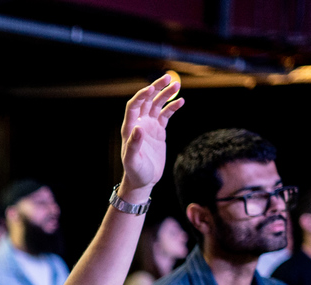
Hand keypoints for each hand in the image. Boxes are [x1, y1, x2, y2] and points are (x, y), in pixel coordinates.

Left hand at [119, 73, 183, 194]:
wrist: (144, 181)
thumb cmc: (136, 172)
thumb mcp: (133, 161)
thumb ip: (133, 144)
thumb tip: (138, 127)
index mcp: (129, 129)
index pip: (133, 106)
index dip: (141, 95)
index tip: (151, 88)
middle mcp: (139, 124)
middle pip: (146, 100)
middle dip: (156, 88)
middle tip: (168, 78)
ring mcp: (149, 126)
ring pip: (157, 105)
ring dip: (166, 94)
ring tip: (177, 86)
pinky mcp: (159, 131)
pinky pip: (166, 114)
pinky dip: (172, 107)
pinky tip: (181, 101)